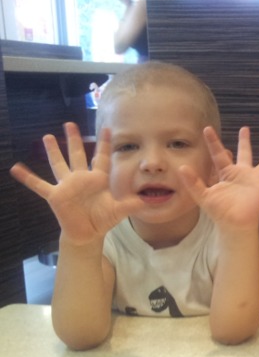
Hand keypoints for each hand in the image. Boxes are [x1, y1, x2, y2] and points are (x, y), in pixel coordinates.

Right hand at [9, 122, 142, 245]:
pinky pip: (39, 185)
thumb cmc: (103, 219)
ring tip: (48, 137)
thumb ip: (129, 205)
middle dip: (74, 140)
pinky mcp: (55, 196)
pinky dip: (28, 178)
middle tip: (70, 123)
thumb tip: (144, 201)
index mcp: (98, 179)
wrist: (88, 233)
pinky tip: (16, 168)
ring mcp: (67, 186)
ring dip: (53, 151)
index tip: (106, 128)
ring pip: (59, 164)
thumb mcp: (118, 211)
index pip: (102, 157)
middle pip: (78, 154)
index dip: (104, 144)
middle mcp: (81, 178)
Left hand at [179, 126, 258, 230]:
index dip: (213, 142)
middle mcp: (242, 174)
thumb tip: (181, 168)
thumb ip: (193, 182)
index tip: (207, 129)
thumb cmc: (219, 212)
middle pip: (244, 154)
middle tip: (244, 129)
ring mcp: (255, 180)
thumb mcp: (203, 196)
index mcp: (227, 174)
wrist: (235, 224)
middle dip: (244, 141)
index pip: (219, 154)